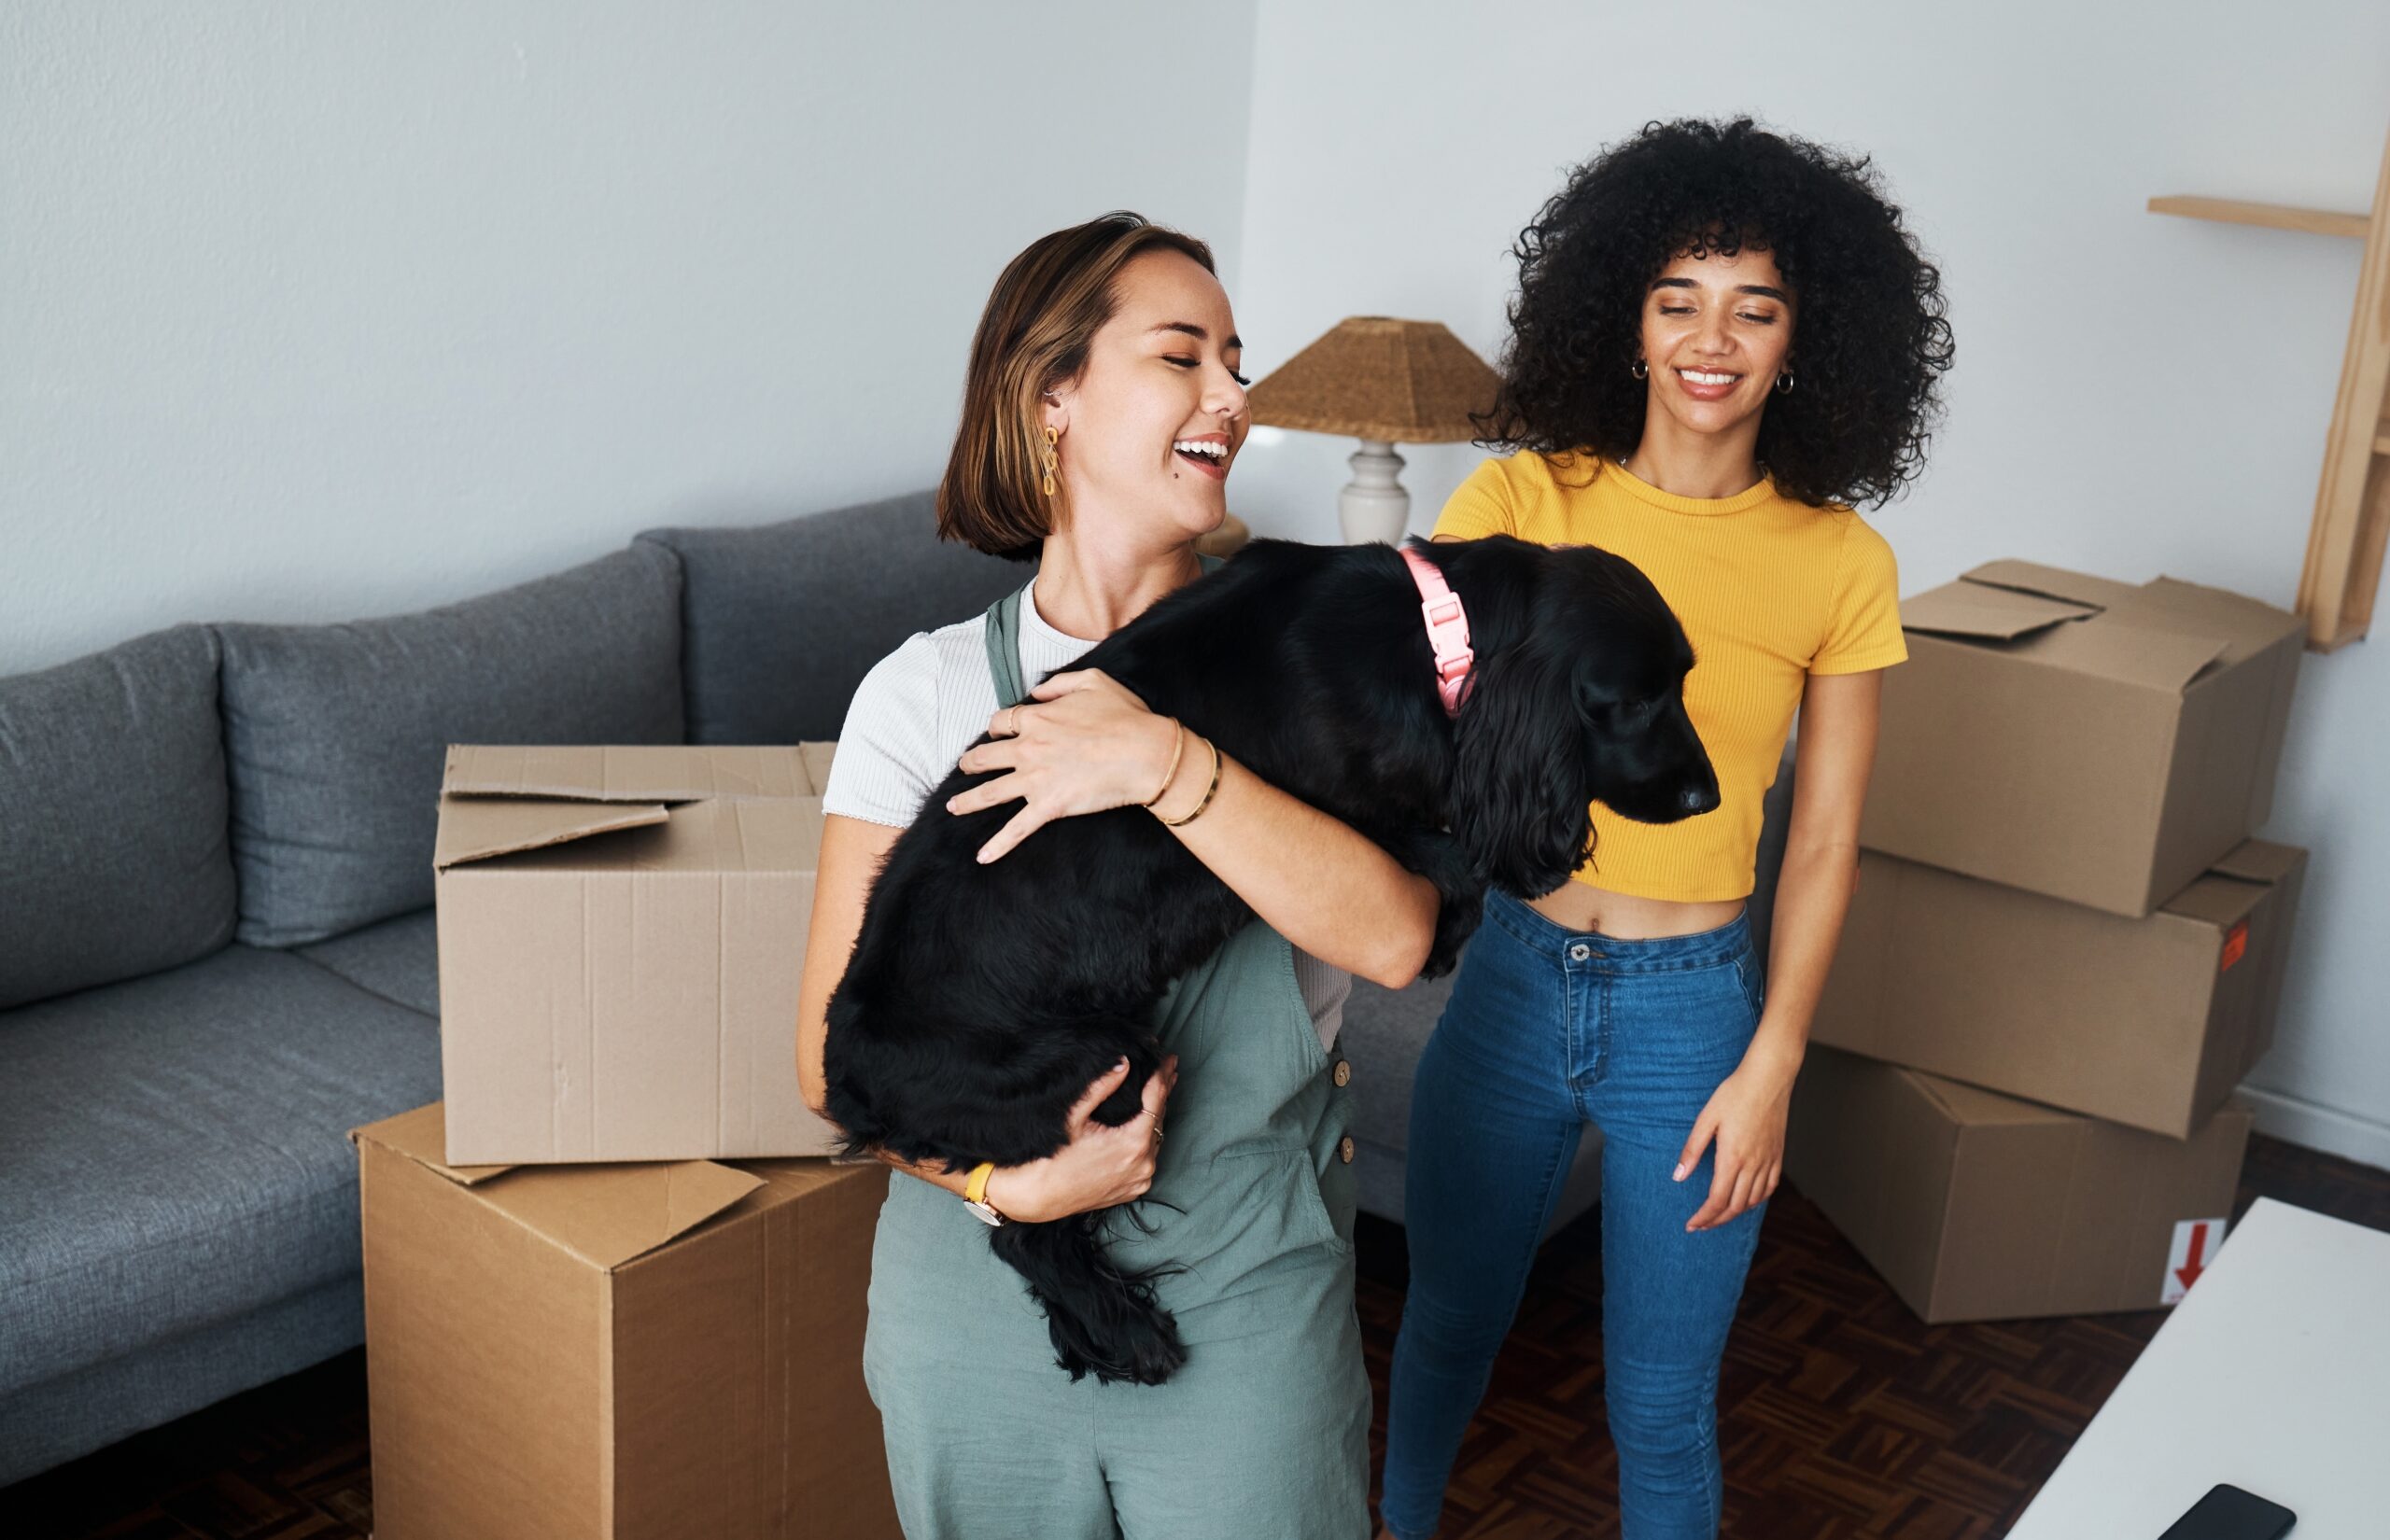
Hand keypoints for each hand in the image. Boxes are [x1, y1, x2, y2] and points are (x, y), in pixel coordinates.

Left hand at [946, 669, 1179, 862]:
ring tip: (954, 807)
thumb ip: (1059, 683)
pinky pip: (1017, 829)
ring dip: (968, 801)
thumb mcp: (1093, 681)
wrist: (1144, 753)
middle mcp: (1029, 748)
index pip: (1002, 722)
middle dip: (971, 762)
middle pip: (987, 756)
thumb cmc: (1125, 717)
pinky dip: (998, 845)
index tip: (996, 732)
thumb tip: (1036, 691)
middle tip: (964, 767)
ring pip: (991, 792)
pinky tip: (982, 857)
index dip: (996, 727)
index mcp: (1038, 718)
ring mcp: (1035, 779)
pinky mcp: (1048, 806)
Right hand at [981, 1054, 1177, 1223]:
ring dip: (1155, 1116)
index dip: (1162, 1075)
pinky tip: (1143, 1126)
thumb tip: (1123, 1063)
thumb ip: (1101, 1087)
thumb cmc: (1050, 1158)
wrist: (1035, 1197)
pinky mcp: (1131, 1190)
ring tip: (1158, 1092)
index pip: (1156, 1100)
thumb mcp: (1073, 1117)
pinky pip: (1147, 1158)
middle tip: (1168, 1068)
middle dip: (1162, 1092)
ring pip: (1156, 1139)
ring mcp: (1138, 1180)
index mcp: (1133, 1143)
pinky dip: (1147, 1140)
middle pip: (1160, 1118)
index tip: (1169, 1059)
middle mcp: (1143, 1164)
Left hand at [1674, 1038, 1800, 1232]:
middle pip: (1735, 1206)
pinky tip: (1747, 1200)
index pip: (1717, 1200)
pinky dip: (1757, 1200)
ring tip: (1720, 1215)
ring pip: (1753, 1200)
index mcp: (1732, 1157)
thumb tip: (1678, 1176)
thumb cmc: (1735, 1093)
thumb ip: (1692, 1150)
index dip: (1704, 1217)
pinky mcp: (1778, 1154)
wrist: (1768, 1078)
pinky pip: (1770, 1187)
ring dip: (1735, 1213)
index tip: (1691, 1224)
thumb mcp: (1706, 1118)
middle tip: (1701, 1225)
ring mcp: (1769, 1160)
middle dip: (1717, 1220)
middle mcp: (1753, 1164)